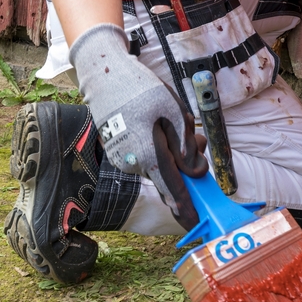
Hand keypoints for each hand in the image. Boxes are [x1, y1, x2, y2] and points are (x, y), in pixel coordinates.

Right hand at [69, 23, 207, 222]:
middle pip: (170, 176)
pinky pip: (147, 159)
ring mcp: (123, 160)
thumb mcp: (174, 110)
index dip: (186, 207)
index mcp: (149, 153)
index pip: (173, 188)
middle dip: (187, 167)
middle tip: (197, 141)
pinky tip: (163, 128)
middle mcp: (133, 163)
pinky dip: (161, 150)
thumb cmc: (142, 89)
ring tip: (180, 127)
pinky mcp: (118, 153)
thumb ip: (186, 144)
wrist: (104, 75)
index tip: (196, 226)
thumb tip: (194, 172)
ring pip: (159, 167)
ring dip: (174, 156)